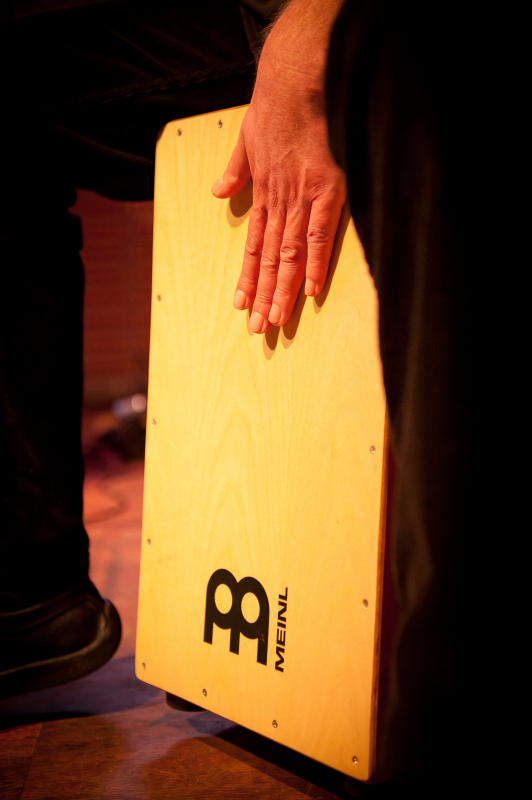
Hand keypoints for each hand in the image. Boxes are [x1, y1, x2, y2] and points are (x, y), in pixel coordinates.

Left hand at [212, 0, 345, 333]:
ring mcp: (302, 199)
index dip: (247, 277)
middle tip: (258, 328)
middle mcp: (279, 203)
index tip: (241, 303)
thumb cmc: (275, 104)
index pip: (253, 245)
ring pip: (288, 255)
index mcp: (264, 194)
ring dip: (282, 290)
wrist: (295, 78)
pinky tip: (309, 291)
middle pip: (268, 259)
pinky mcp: (325, 190)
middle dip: (262, 295)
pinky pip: (319, 234)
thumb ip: (234, 169)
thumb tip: (219, 192)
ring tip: (277, 320)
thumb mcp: (245, 137)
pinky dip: (314, 263)